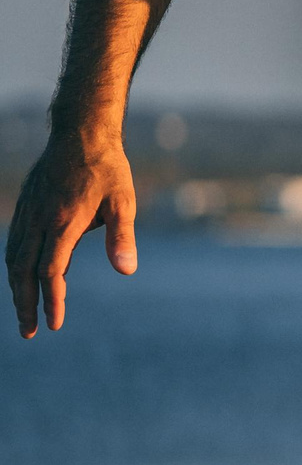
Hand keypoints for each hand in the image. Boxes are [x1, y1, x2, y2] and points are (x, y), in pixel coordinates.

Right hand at [6, 125, 137, 336]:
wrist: (80, 132)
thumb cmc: (108, 168)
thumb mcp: (123, 201)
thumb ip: (123, 238)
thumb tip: (127, 272)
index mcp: (63, 223)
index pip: (50, 272)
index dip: (51, 301)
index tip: (54, 325)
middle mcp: (38, 220)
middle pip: (22, 271)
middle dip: (24, 304)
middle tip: (29, 332)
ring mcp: (27, 212)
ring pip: (12, 258)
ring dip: (15, 288)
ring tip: (24, 311)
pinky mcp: (25, 205)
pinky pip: (12, 242)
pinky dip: (13, 265)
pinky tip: (20, 278)